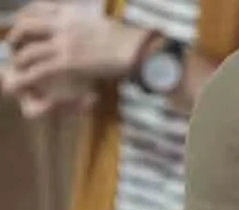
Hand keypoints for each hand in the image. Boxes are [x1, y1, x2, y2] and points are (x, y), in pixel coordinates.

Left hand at [3, 3, 146, 112]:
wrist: (135, 48)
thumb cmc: (123, 39)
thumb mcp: (97, 23)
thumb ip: (82, 24)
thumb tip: (80, 29)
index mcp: (69, 12)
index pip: (36, 8)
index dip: (22, 18)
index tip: (21, 28)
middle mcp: (61, 24)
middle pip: (26, 25)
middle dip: (16, 38)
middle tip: (15, 49)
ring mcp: (63, 43)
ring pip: (28, 49)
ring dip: (19, 60)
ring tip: (17, 70)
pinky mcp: (67, 63)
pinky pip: (39, 69)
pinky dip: (26, 77)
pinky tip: (22, 83)